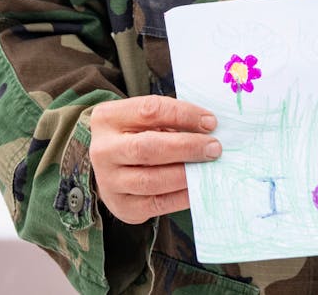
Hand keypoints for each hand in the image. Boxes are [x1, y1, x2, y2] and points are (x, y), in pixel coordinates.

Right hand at [89, 96, 220, 223]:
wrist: (112, 167)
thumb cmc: (137, 135)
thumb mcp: (145, 119)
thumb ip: (171, 120)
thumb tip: (209, 129)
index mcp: (108, 118)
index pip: (149, 111)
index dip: (184, 115)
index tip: (210, 122)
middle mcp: (103, 150)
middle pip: (148, 148)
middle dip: (187, 147)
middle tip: (214, 147)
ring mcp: (109, 181)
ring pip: (151, 180)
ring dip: (185, 174)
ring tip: (208, 167)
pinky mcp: (122, 206)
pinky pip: (157, 203)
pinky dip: (182, 196)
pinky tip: (198, 186)